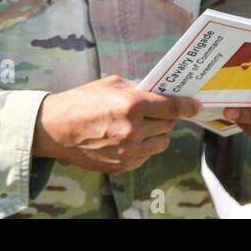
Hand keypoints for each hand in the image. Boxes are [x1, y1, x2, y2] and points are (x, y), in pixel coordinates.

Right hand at [33, 75, 202, 174]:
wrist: (55, 129)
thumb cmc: (81, 101)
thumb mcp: (110, 85)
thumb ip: (137, 88)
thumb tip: (157, 92)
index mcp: (131, 106)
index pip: (170, 107)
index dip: (187, 106)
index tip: (195, 105)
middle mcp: (133, 130)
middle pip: (168, 125)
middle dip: (166, 116)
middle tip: (157, 110)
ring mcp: (128, 151)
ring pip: (162, 143)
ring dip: (158, 133)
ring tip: (143, 125)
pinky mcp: (122, 166)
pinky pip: (146, 156)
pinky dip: (144, 147)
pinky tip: (129, 138)